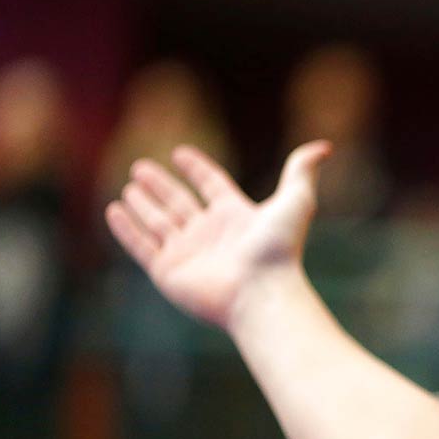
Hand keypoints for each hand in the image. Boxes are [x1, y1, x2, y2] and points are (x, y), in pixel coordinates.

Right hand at [105, 141, 329, 330]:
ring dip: (142, 204)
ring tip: (128, 186)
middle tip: (140, 167)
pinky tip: (114, 210)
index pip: (212, 186)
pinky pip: (140, 245)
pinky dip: (126, 228)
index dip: (197, 169)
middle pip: (179, 203)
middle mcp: (210, 233)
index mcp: (236, 216)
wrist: (261, 292)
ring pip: (158, 222)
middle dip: (160, 186)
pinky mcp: (167, 272)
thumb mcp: (296, 201)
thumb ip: (301, 170)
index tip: (180, 153)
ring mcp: (187, 253)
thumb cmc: (279, 249)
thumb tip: (324, 146)